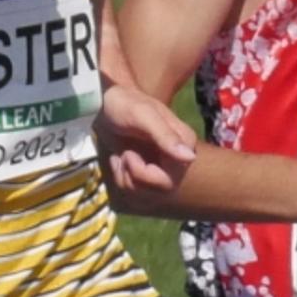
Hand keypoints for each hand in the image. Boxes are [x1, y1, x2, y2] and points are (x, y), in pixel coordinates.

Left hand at [100, 78, 199, 204]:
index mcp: (184, 144)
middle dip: (135, 176)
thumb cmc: (125, 104)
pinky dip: (122, 177)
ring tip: (121, 156)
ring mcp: (163, 166)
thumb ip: (165, 135)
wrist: (106, 103)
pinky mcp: (148, 172)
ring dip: (126, 177)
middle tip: (125, 155)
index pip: (172, 178)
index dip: (146, 174)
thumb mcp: (143, 116)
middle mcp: (178, 158)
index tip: (129, 155)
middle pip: (161, 189)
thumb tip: (190, 157)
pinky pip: (136, 190)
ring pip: (147, 193)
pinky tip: (119, 160)